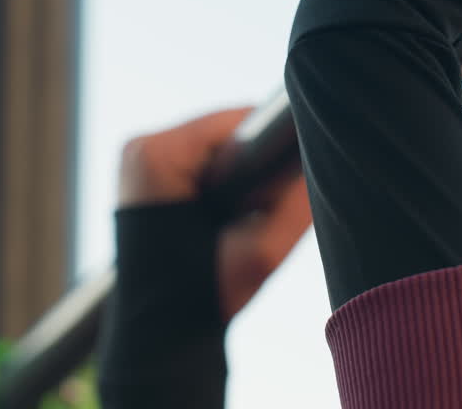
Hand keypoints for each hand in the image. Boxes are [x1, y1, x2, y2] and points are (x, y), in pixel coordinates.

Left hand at [119, 108, 311, 321]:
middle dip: (258, 168)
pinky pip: (203, 164)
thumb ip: (297, 206)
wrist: (158, 337)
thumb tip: (320, 163)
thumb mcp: (260, 256)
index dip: (277, 147)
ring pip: (219, 148)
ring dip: (243, 177)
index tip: (292, 178)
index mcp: (158, 156)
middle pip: (228, 134)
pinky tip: (227, 218)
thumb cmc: (199, 300)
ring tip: (243, 220)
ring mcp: (141, 160)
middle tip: (261, 213)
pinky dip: (225, 185)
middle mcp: (142, 148)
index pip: (239, 123)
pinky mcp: (148, 175)